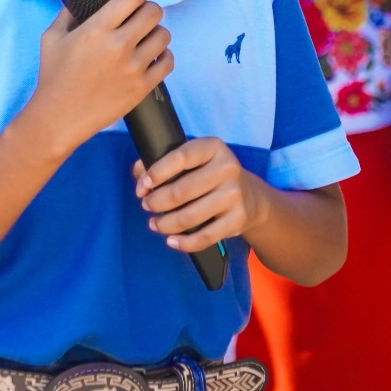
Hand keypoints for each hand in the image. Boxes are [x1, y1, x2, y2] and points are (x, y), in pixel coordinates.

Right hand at [26, 0, 171, 155]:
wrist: (59, 117)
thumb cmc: (53, 76)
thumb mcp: (51, 37)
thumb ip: (68, 13)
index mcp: (96, 29)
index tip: (132, 0)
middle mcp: (118, 46)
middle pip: (154, 12)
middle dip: (148, 10)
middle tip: (141, 18)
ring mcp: (133, 68)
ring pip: (164, 35)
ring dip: (156, 33)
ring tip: (146, 38)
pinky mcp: (142, 87)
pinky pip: (168, 62)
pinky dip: (163, 56)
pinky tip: (152, 57)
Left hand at [134, 138, 263, 252]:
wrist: (251, 197)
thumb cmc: (211, 176)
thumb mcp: (194, 161)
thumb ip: (163, 162)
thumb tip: (139, 173)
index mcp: (213, 147)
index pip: (180, 157)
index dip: (157, 172)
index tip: (142, 186)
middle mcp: (227, 168)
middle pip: (182, 191)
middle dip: (156, 201)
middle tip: (147, 205)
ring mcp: (234, 195)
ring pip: (190, 216)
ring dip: (165, 224)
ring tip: (155, 223)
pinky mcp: (238, 219)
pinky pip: (204, 237)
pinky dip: (183, 242)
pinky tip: (171, 240)